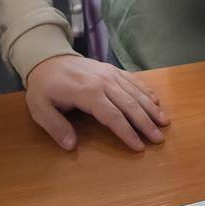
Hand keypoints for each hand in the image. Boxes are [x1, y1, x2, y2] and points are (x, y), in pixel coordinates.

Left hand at [24, 54, 170, 150]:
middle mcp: (104, 81)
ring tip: (164, 122)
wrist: (47, 58)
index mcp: (87, 93)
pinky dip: (146, 91)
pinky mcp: (112, 69)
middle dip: (146, 123)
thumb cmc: (44, 87)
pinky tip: (156, 101)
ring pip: (135, 92)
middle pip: (130, 105)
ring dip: (151, 108)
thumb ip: (55, 127)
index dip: (127, 132)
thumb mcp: (40, 109)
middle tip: (159, 138)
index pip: (112, 116)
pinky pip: (133, 80)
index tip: (139, 147)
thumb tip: (71, 146)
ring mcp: (110, 73)